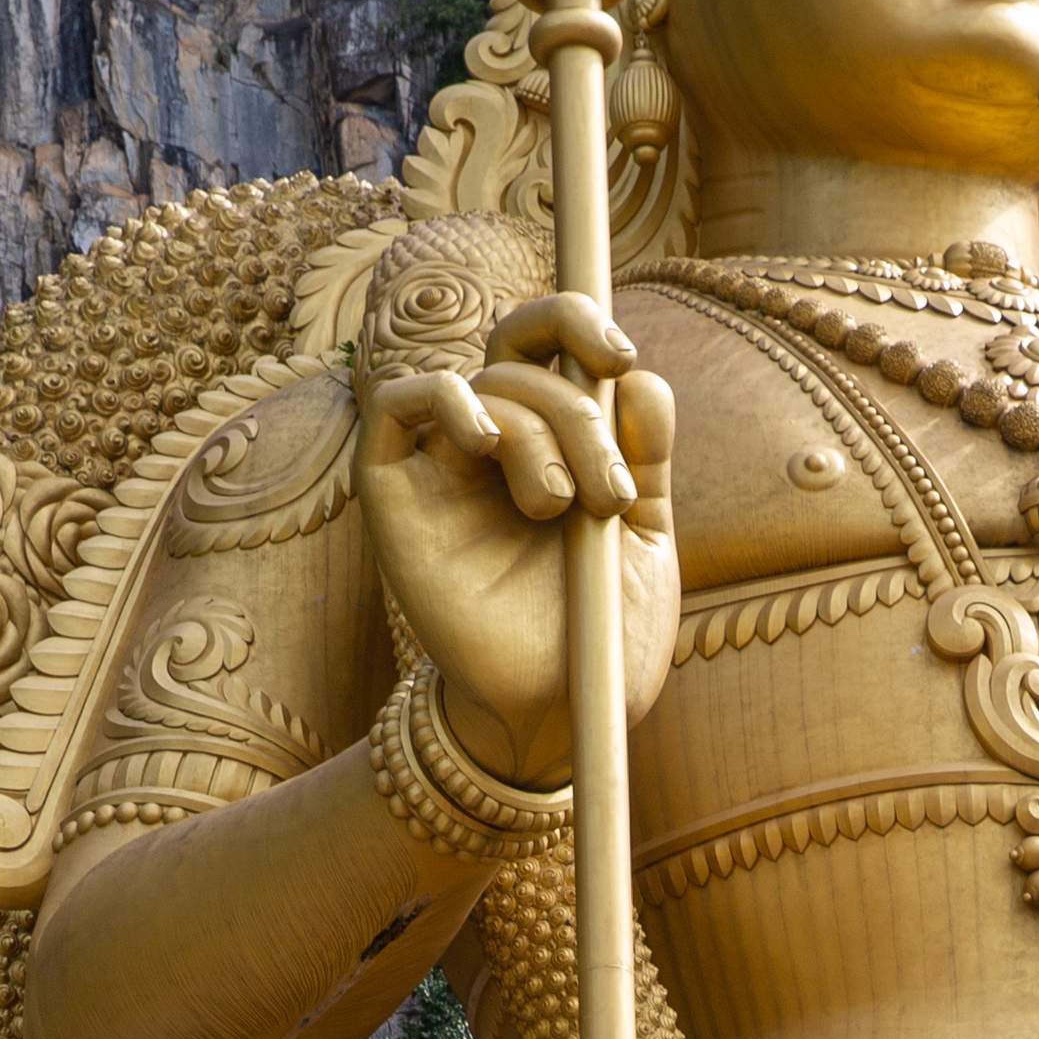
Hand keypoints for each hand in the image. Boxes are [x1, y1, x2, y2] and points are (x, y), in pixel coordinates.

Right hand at [357, 290, 679, 787]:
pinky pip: (396, 405)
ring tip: (562, 508)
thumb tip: (639, 377)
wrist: (555, 717)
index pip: (548, 342)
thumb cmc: (598, 637)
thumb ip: (644, 456)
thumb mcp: (642, 538)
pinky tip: (486, 442)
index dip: (576, 322)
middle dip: (579, 412)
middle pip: (522, 362)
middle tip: (608, 494)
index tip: (623, 357)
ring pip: (483, 388)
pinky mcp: (394, 497)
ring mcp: (442, 467)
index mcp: (555, 441)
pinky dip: (444, 400)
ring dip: (538, 432)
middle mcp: (495, 446)